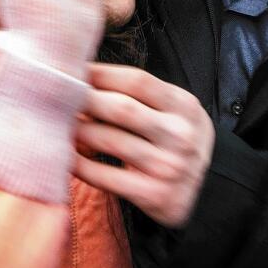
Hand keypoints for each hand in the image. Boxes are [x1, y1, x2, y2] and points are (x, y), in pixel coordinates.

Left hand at [75, 64, 214, 227]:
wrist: (209, 190)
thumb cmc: (177, 142)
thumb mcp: (174, 112)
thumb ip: (141, 97)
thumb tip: (85, 79)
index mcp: (185, 106)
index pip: (138, 81)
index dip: (101, 74)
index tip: (74, 72)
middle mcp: (180, 135)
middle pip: (122, 109)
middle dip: (84, 101)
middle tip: (58, 99)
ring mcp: (169, 166)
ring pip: (110, 141)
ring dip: (78, 132)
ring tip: (60, 125)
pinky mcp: (155, 195)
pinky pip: (107, 177)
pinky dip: (80, 166)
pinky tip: (67, 157)